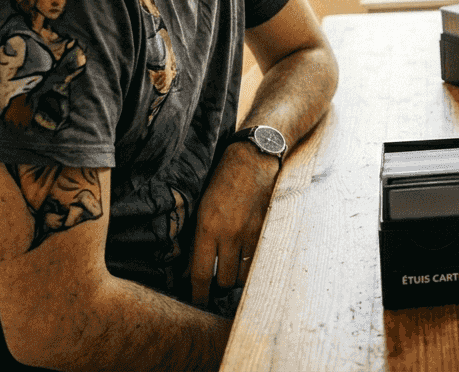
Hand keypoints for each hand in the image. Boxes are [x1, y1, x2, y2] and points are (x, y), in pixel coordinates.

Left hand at [189, 141, 278, 305]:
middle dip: (219, 285)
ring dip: (237, 276)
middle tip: (216, 282)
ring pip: (244, 273)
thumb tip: (191, 267)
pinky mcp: (267, 229)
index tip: (197, 300)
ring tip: (233, 269)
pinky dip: (252, 263)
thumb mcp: (202, 207)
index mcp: (207, 227)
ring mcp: (251, 232)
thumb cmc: (222, 179)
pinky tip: (248, 258)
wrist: (253, 157)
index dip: (199, 293)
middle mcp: (229, 234)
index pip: (201, 274)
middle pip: (224, 280)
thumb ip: (197, 238)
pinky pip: (259, 258)